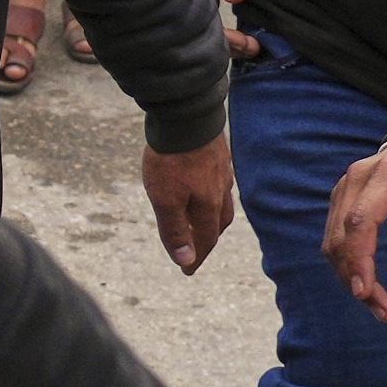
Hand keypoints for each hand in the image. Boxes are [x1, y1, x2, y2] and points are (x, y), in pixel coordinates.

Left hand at [141, 135, 233, 276]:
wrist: (185, 116)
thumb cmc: (171, 160)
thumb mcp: (165, 199)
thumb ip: (175, 230)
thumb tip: (186, 261)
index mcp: (209, 206)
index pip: (205, 240)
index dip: (195, 258)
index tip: (187, 271)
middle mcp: (221, 191)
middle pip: (217, 224)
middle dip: (207, 241)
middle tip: (196, 251)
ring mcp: (221, 171)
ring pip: (221, 203)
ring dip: (211, 219)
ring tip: (200, 223)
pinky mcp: (218, 155)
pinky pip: (218, 183)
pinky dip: (211, 196)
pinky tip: (202, 189)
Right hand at [192, 0, 256, 55]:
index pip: (202, 29)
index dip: (224, 41)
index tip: (246, 43)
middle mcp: (193, 4)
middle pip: (207, 37)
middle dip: (231, 47)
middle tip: (254, 48)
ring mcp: (202, 5)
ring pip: (214, 34)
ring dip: (233, 44)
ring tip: (254, 47)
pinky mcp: (212, 2)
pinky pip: (219, 24)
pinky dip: (233, 35)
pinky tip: (247, 38)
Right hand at [318, 125, 386, 319]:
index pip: (361, 221)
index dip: (359, 260)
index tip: (366, 292)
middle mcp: (359, 177)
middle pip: (341, 235)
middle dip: (355, 277)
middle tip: (384, 311)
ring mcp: (349, 185)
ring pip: (334, 238)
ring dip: (348, 273)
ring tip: (378, 303)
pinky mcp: (348, 195)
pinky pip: (337, 232)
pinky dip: (347, 260)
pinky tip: (365, 280)